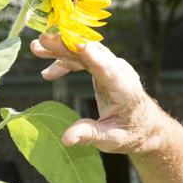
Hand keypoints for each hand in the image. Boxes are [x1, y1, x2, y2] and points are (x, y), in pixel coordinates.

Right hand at [30, 33, 157, 153]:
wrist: (146, 126)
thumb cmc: (131, 134)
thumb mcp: (112, 140)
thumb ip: (90, 136)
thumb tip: (66, 139)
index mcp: (125, 90)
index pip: (108, 69)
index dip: (92, 54)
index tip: (75, 42)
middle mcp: (120, 73)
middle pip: (93, 52)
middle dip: (67, 45)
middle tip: (41, 41)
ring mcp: (112, 67)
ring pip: (85, 50)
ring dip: (61, 47)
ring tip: (36, 47)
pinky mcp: (104, 67)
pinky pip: (83, 57)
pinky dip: (65, 61)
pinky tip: (47, 74)